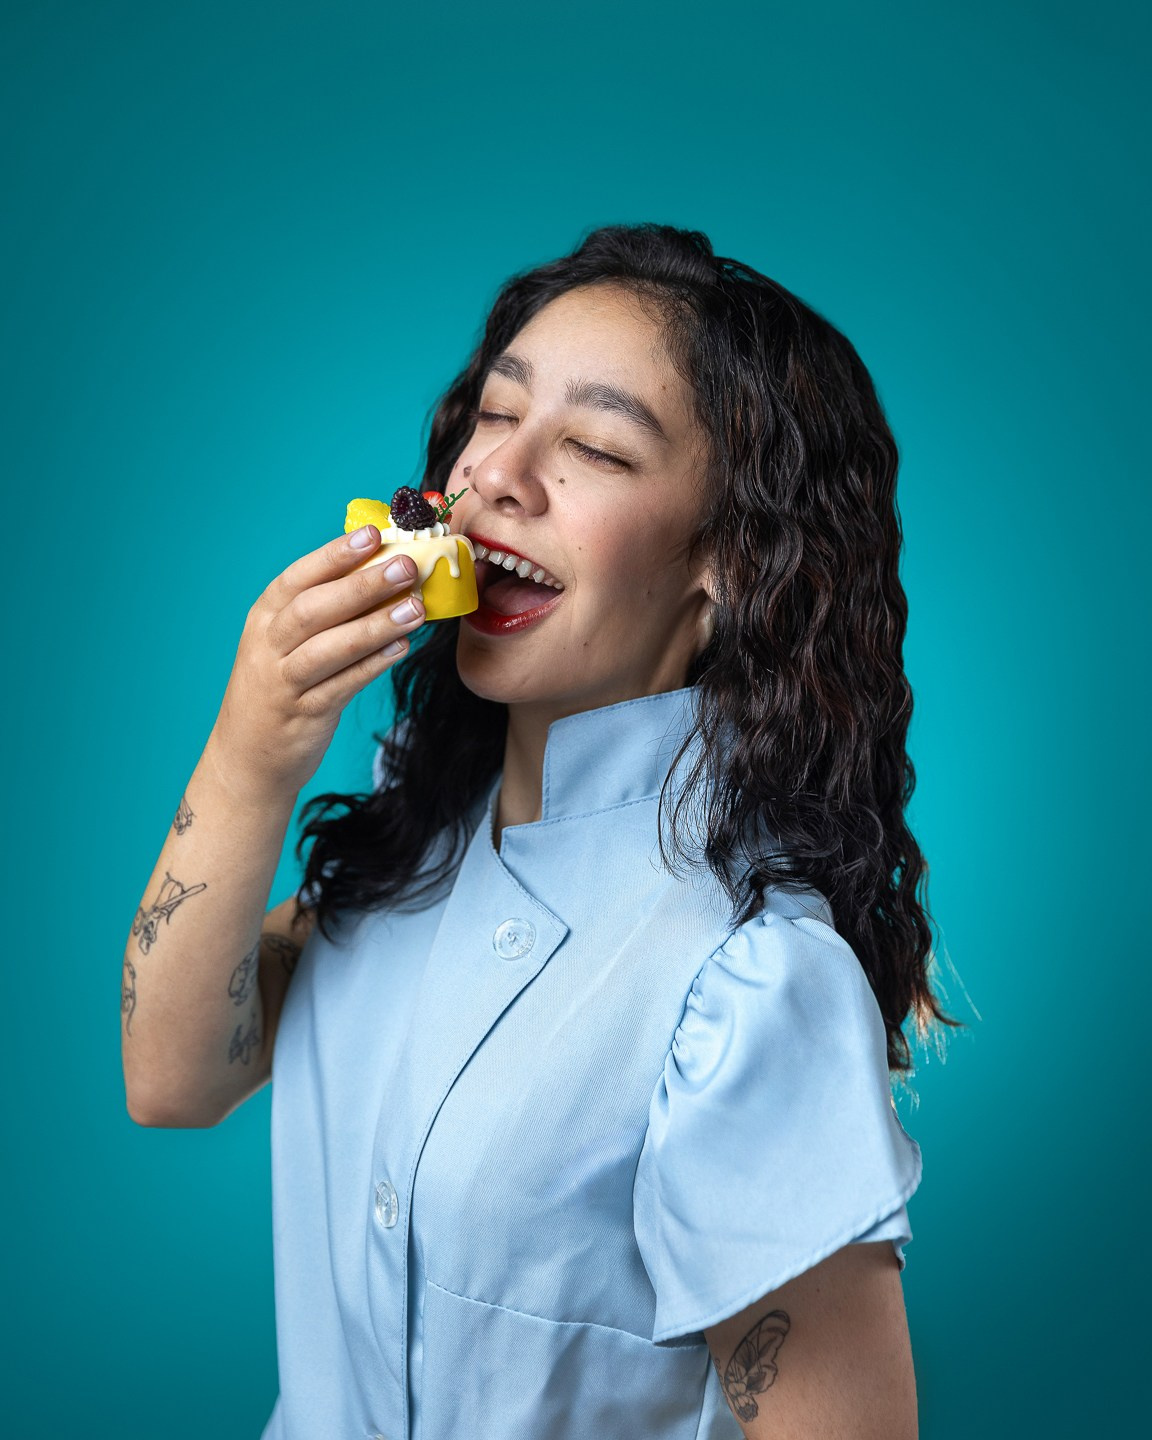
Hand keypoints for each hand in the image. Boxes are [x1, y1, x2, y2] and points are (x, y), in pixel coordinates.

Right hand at [205, 525, 424, 803]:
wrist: (247, 757)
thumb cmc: (281, 686)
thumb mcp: (287, 642)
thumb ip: (326, 610)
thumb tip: (381, 568)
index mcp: (265, 617)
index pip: (299, 577)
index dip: (335, 555)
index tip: (373, 534)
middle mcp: (268, 645)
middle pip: (314, 608)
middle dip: (362, 584)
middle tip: (406, 566)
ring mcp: (282, 682)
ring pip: (328, 647)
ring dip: (374, 625)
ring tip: (415, 608)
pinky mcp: (303, 715)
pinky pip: (341, 686)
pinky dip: (371, 666)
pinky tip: (400, 648)